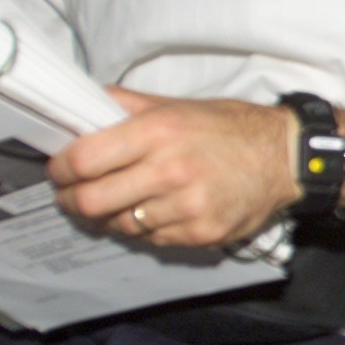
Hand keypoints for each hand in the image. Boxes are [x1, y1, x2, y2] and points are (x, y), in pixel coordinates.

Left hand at [50, 89, 298, 249]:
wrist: (284, 158)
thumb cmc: (229, 127)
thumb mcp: (178, 104)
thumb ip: (127, 104)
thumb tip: (81, 103)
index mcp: (158, 131)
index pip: (84, 159)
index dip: (61, 169)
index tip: (59, 170)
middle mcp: (169, 170)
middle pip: (92, 201)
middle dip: (72, 201)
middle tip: (71, 196)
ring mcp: (186, 207)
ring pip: (120, 225)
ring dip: (108, 217)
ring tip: (114, 204)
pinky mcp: (200, 233)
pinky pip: (151, 240)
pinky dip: (142, 229)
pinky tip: (149, 213)